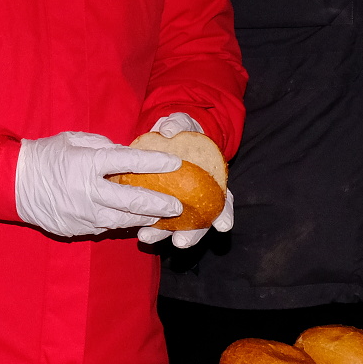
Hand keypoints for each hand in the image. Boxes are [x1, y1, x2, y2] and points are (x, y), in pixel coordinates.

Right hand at [15, 132, 179, 238]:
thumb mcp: (73, 140)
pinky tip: (135, 220)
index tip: (175, 164)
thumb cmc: (44, 156)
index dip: (154, 163)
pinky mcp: (78, 228)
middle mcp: (88, 191)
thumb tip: (126, 153)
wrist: (13, 184)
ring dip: (145, 218)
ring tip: (162, 216)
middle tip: (178, 205)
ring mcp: (83, 214)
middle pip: (132, 200)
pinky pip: (106, 226)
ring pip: (123, 219)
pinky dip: (122, 222)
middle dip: (159, 203)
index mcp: (87, 164)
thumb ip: (102, 146)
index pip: (128, 163)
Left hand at [135, 114, 221, 247]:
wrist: (162, 137)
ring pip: (175, 226)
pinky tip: (138, 232)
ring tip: (147, 237)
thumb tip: (168, 130)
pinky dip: (148, 226)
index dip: (224, 214)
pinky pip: (154, 218)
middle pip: (199, 222)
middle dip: (191, 235)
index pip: (223, 200)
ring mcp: (177, 203)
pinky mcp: (157, 203)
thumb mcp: (181, 122)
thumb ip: (178, 123)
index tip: (223, 225)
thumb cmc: (178, 131)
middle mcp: (197, 197)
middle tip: (180, 242)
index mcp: (211, 180)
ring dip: (163, 235)